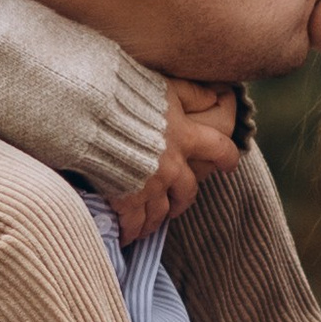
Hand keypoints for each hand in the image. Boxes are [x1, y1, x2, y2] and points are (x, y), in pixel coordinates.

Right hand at [108, 83, 240, 247]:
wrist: (91, 113)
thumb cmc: (127, 94)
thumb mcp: (166, 86)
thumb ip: (193, 93)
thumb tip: (216, 94)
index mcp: (185, 137)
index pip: (219, 150)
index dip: (228, 158)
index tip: (229, 166)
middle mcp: (173, 166)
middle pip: (188, 193)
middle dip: (184, 201)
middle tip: (178, 205)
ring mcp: (150, 185)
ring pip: (162, 214)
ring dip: (157, 221)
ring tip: (150, 226)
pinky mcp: (126, 198)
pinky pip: (134, 223)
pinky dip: (132, 231)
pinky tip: (127, 235)